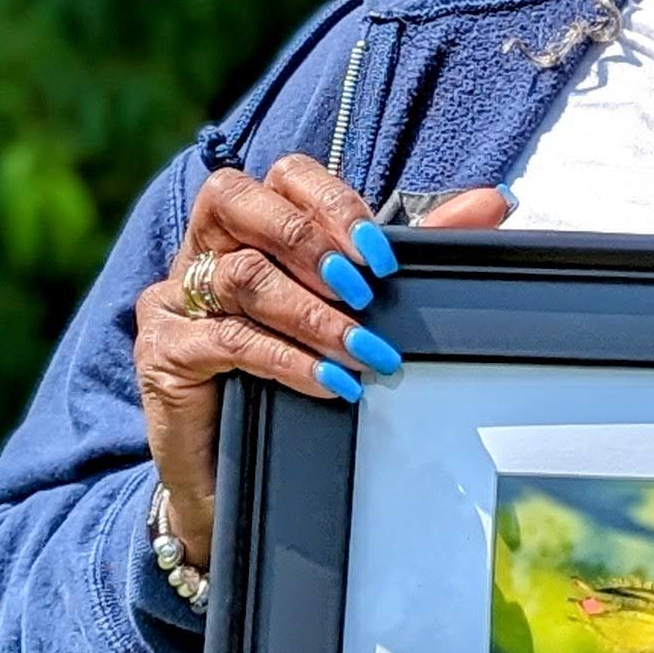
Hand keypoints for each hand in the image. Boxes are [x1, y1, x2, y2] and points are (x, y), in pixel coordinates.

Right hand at [131, 161, 511, 576]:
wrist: (234, 476)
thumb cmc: (295, 375)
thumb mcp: (357, 305)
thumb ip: (411, 250)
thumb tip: (491, 202)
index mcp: (248, 223)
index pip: (284, 175)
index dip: (334, 205)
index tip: (384, 257)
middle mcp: (202, 247)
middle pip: (237, 199)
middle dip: (311, 240)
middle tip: (365, 291)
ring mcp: (173, 296)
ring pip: (240, 276)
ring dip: (314, 314)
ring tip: (363, 351)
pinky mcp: (162, 351)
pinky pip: (226, 339)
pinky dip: (287, 360)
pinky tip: (329, 383)